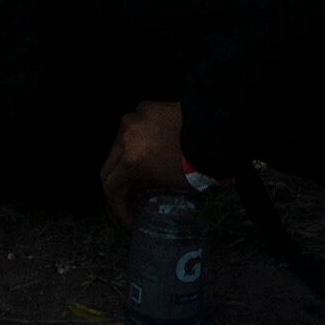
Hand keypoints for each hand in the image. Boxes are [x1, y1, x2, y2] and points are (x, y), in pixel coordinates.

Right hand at [103, 99, 194, 221]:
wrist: (215, 132)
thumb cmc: (196, 165)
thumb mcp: (170, 186)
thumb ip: (149, 188)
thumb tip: (148, 195)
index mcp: (130, 161)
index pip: (111, 187)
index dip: (118, 206)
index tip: (129, 218)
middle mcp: (125, 137)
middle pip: (109, 165)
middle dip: (118, 185)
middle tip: (131, 199)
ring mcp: (135, 119)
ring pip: (119, 144)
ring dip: (125, 160)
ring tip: (141, 171)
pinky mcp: (147, 106)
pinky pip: (135, 127)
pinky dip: (138, 140)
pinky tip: (151, 147)